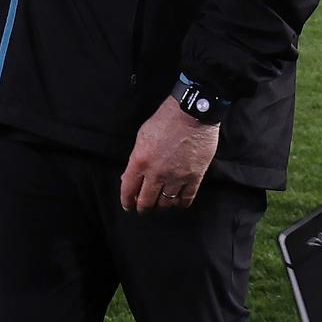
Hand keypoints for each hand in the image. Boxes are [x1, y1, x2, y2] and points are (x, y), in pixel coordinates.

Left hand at [120, 96, 218, 212]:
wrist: (192, 112)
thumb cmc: (165, 119)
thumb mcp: (142, 135)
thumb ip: (136, 158)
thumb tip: (130, 176)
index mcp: (140, 161)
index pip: (128, 189)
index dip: (127, 201)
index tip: (128, 205)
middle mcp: (157, 173)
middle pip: (147, 201)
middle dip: (143, 207)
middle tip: (143, 208)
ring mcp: (176, 177)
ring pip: (166, 203)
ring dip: (161, 205)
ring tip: (160, 203)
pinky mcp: (194, 178)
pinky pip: (186, 199)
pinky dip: (180, 203)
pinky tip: (177, 201)